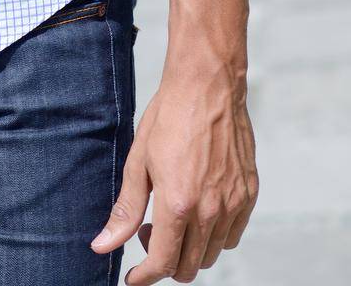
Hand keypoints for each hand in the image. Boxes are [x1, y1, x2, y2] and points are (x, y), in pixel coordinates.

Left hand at [90, 71, 258, 281]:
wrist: (207, 86)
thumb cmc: (169, 117)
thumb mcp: (138, 161)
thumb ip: (125, 210)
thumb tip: (103, 245)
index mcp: (178, 204)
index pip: (163, 263)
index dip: (144, 276)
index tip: (134, 278)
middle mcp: (210, 211)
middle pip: (189, 267)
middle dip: (165, 261)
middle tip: (149, 231)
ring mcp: (234, 205)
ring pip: (211, 254)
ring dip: (189, 248)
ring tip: (173, 216)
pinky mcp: (250, 194)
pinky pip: (232, 235)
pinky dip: (214, 235)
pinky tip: (198, 209)